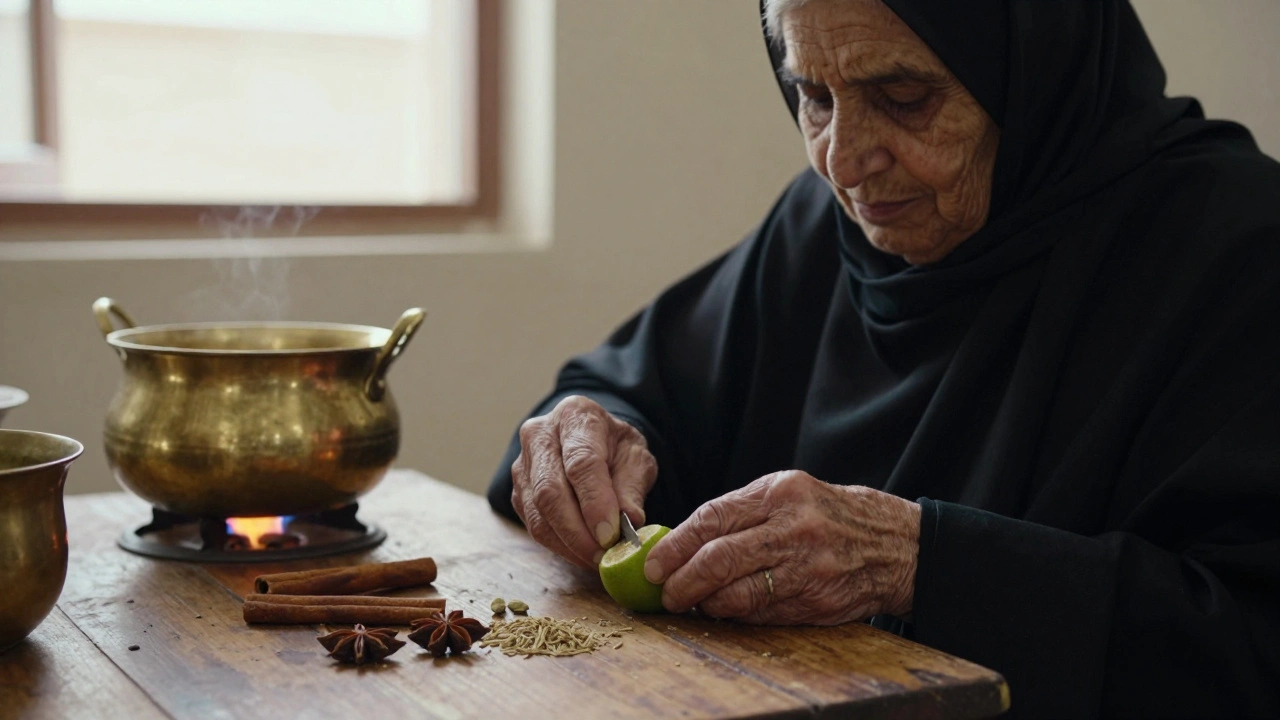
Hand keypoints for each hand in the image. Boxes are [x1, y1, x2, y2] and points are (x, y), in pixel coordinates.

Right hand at [511, 395, 657, 568]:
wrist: (591, 442)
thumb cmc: (616, 448)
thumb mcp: (636, 458)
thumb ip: (632, 487)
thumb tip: (630, 522)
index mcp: (575, 416)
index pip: (581, 462)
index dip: (595, 502)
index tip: (611, 534)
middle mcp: (540, 435)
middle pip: (551, 491)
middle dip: (578, 532)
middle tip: (605, 556)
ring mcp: (523, 463)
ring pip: (538, 513)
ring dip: (569, 544)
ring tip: (597, 559)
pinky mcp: (518, 491)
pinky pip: (534, 525)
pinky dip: (559, 545)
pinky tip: (582, 553)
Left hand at [643, 471, 919, 623]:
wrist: (895, 544)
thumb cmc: (829, 516)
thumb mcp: (789, 493)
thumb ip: (741, 513)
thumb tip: (683, 542)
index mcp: (779, 493)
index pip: (712, 519)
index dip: (675, 545)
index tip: (653, 562)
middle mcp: (792, 528)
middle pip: (718, 559)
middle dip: (680, 580)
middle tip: (664, 591)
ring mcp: (806, 567)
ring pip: (735, 593)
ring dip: (704, 603)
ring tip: (690, 603)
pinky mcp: (815, 600)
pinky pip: (761, 612)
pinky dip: (735, 614)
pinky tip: (724, 610)